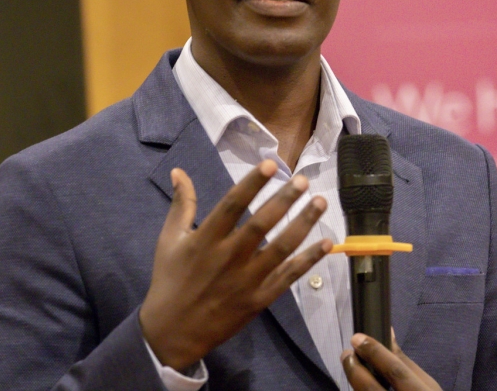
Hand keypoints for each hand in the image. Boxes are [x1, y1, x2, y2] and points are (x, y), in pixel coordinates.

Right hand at [139, 160, 330, 369]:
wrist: (172, 332)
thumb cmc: (170, 281)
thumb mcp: (169, 240)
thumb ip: (182, 205)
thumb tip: (179, 171)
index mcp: (206, 240)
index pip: (232, 205)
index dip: (252, 184)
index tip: (271, 164)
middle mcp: (229, 258)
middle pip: (261, 225)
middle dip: (284, 200)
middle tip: (303, 180)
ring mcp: (246, 280)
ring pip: (281, 249)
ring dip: (303, 225)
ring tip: (320, 203)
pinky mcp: (259, 300)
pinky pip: (288, 277)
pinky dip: (308, 260)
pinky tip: (326, 243)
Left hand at [342, 332, 440, 390]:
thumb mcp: (425, 386)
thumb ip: (404, 363)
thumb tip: (388, 331)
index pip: (396, 373)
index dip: (375, 353)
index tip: (357, 338)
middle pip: (372, 390)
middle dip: (355, 370)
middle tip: (346, 354)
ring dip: (354, 383)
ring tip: (350, 368)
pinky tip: (358, 386)